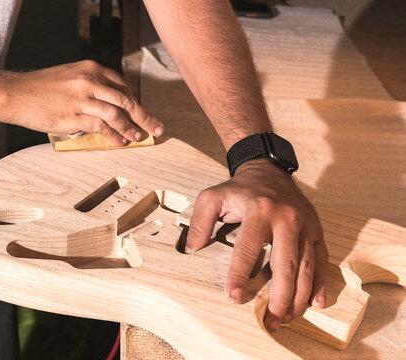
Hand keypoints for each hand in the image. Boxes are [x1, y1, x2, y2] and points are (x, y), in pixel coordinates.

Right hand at [1, 60, 163, 145]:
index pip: (123, 86)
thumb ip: (91, 86)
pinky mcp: (74, 114)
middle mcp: (90, 80)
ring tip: (138, 138)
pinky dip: (113, 135)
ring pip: (116, 114)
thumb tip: (111, 103)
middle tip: (156, 128)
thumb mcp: (70, 76)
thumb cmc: (41, 88)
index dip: (136, 102)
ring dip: (131, 128)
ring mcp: (82, 97)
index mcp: (91, 69)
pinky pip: (101, 126)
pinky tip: (120, 142)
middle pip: (126, 99)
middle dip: (144, 116)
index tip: (144, 113)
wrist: (16, 93)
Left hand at [185, 159, 327, 330]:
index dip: (239, 275)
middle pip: (284, 264)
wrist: (268, 170)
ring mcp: (305, 224)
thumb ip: (199, 222)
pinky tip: (314, 303)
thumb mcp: (212, 197)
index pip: (247, 249)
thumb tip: (192, 250)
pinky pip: (321, 259)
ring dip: (298, 296)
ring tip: (286, 318)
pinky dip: (318, 283)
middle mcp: (285, 218)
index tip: (234, 298)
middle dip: (278, 296)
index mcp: (258, 210)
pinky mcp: (316, 229)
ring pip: (305, 266)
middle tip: (269, 321)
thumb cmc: (238, 188)